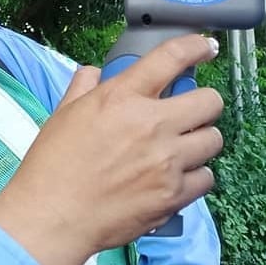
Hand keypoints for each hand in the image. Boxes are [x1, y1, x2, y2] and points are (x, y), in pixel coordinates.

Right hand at [0, 34, 222, 264]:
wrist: (52, 217)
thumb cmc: (50, 165)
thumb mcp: (62, 115)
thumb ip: (83, 87)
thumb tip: (95, 73)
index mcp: (120, 98)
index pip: (171, 58)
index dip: (195, 47)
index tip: (204, 48)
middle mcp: (151, 124)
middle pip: (210, 101)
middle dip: (202, 104)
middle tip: (187, 114)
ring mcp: (167, 161)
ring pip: (214, 140)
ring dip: (199, 142)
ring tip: (179, 151)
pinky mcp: (174, 194)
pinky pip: (206, 177)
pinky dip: (194, 177)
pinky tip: (173, 179)